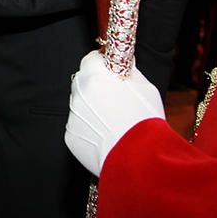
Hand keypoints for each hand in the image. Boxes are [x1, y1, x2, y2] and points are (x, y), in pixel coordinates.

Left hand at [64, 51, 164, 175]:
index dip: (103, 64)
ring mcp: (72, 116)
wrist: (138, 158)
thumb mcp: (145, 88)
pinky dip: (90, 130)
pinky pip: (79, 127)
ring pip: (81, 106)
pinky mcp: (71, 137)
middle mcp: (78, 94)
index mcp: (94, 77)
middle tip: (115, 98)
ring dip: (92, 109)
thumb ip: (129, 71)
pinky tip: (108, 137)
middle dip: (96, 87)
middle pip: (83, 82)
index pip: (91, 59)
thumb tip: (124, 63)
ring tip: (114, 122)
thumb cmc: (144, 122)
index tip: (110, 70)